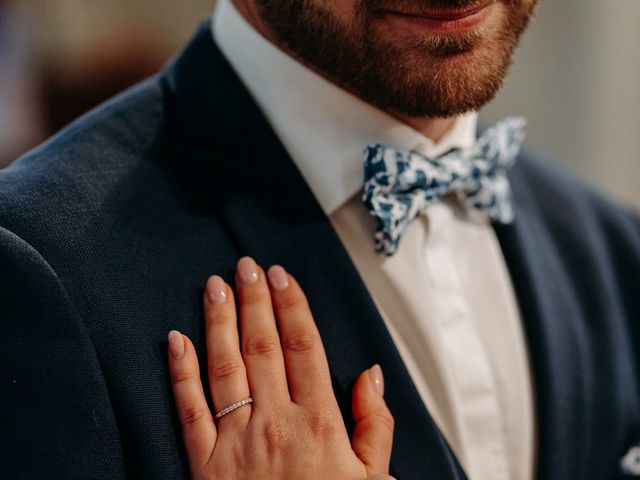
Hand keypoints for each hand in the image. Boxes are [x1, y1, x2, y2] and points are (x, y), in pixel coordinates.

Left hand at [167, 257, 394, 479]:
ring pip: (225, 365)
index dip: (291, 305)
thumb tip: (371, 375)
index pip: (303, 346)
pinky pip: (189, 409)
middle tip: (246, 265)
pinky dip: (179, 372)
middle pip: (263, 345)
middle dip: (254, 300)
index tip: (281, 276)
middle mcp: (275, 423)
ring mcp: (236, 442)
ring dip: (219, 321)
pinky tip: (176, 340)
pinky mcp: (203, 465)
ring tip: (214, 285)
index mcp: (319, 423)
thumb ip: (376, 425)